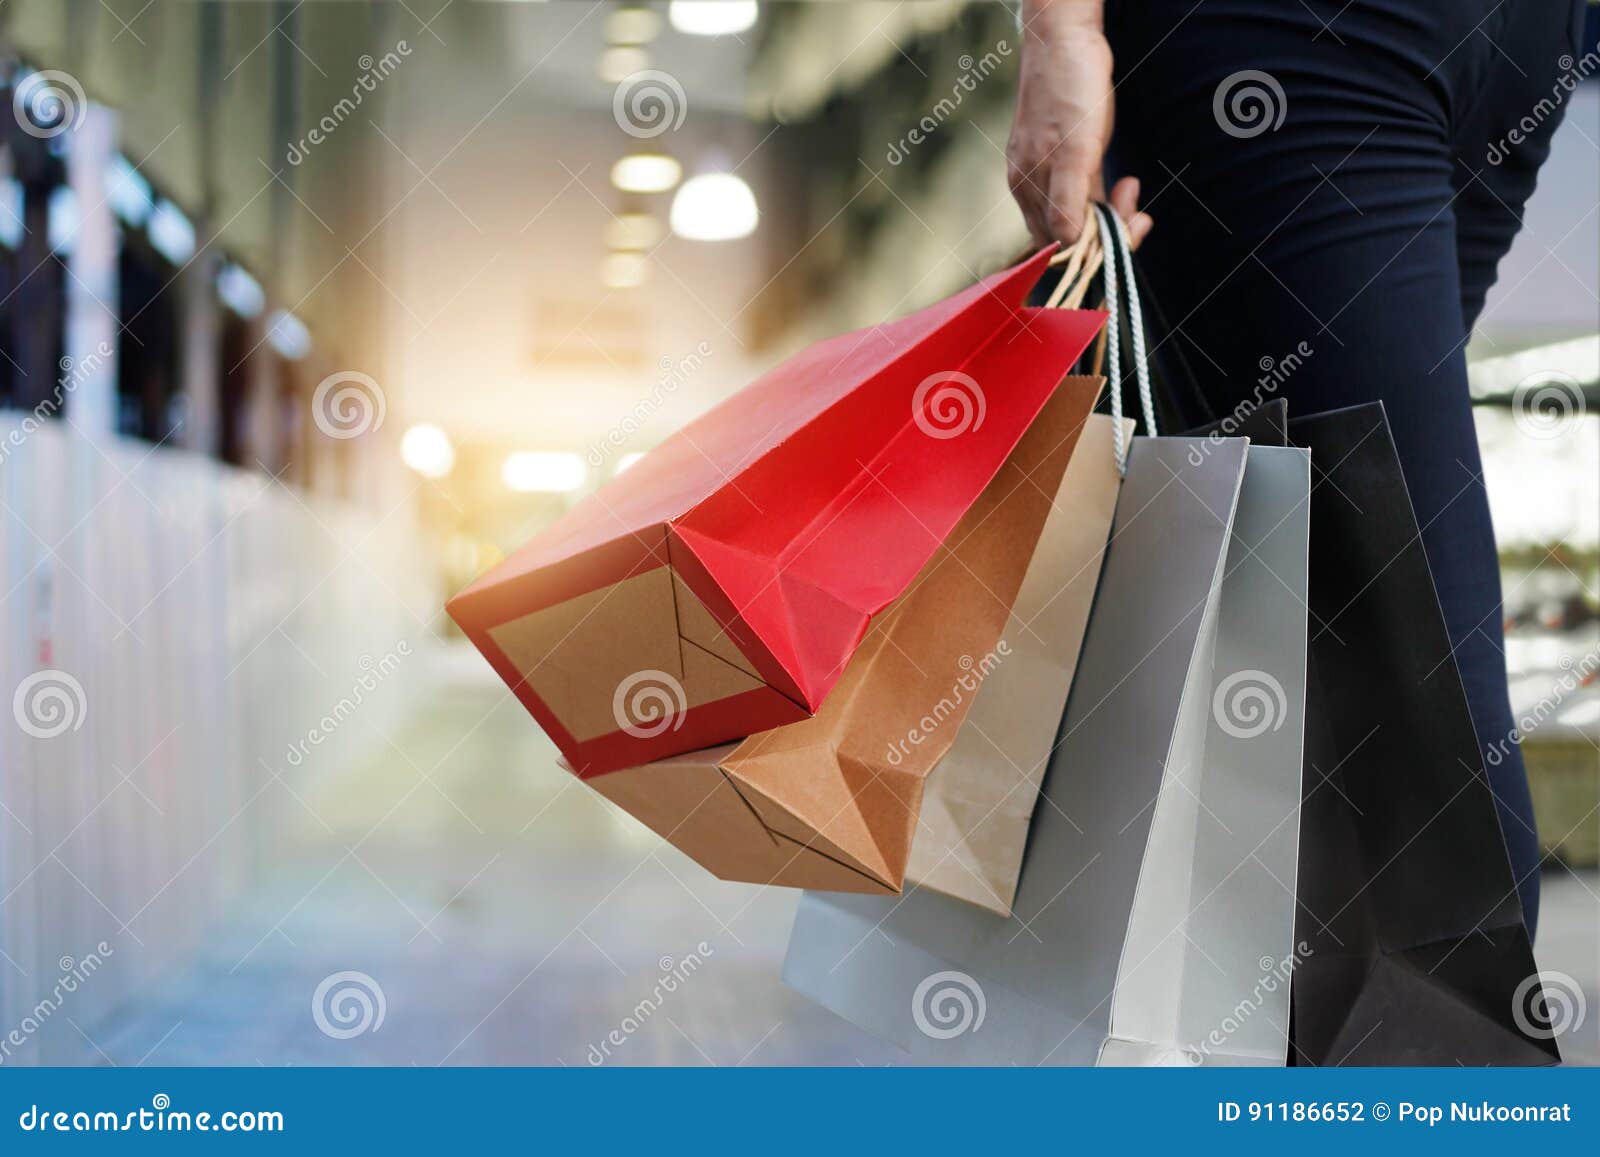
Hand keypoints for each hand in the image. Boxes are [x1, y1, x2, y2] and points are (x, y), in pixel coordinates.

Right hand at [1007, 0, 1151, 248]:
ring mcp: (1039, 170)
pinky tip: (1119, 180)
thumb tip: (1068, 245)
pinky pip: (1076, 193)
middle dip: (1107, 229)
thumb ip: (1069, 201)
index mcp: (1029, 189)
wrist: (1063, 38)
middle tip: (1139, 207)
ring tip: (1131, 186)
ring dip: (1109, 211)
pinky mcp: (1054, 155)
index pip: (1060, 244)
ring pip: (1075, 215)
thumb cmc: (1070, 90)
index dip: (1097, 244)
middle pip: (1066, 234)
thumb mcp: (1076, 150)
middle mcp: (1029, 185)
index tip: (1132, 223)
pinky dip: (1101, 194)